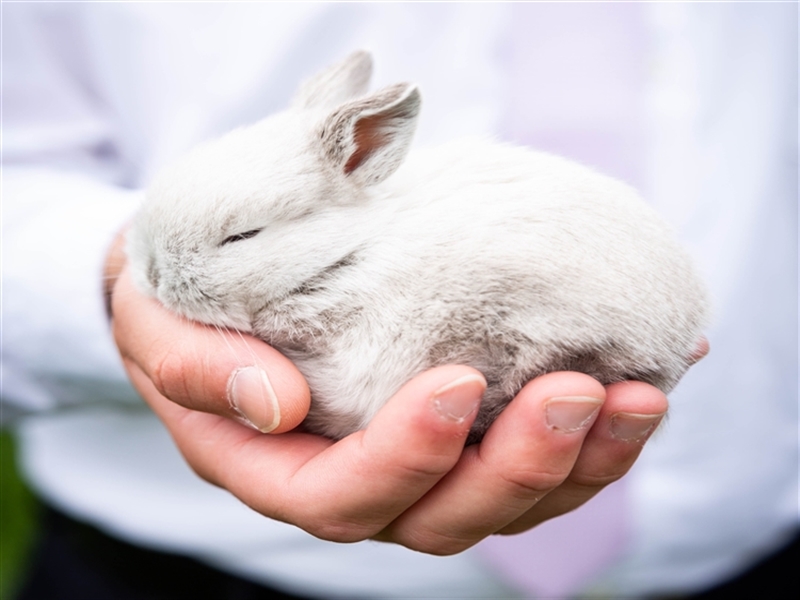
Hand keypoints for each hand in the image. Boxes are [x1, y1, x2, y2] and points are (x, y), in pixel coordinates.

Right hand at [107, 234, 690, 554]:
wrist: (210, 291)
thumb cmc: (182, 311)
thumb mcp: (159, 332)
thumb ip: (200, 372)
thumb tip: (278, 403)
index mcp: (280, 471)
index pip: (344, 498)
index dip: (406, 457)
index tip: (457, 383)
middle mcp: (358, 482)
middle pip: (444, 517)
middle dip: (517, 466)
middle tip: (577, 390)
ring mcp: (417, 462)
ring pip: (505, 499)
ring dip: (581, 459)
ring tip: (639, 395)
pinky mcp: (461, 428)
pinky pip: (534, 450)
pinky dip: (596, 426)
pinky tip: (651, 371)